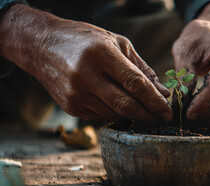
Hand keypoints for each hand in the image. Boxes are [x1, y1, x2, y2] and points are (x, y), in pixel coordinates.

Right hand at [0, 4, 171, 123]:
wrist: (41, 46)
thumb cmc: (85, 40)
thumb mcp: (115, 43)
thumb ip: (140, 68)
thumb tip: (162, 92)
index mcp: (102, 54)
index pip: (135, 84)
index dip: (155, 101)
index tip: (168, 112)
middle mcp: (87, 76)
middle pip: (126, 105)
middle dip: (149, 115)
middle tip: (162, 119)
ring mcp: (76, 94)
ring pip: (115, 114)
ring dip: (133, 117)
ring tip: (145, 113)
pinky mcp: (70, 107)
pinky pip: (101, 117)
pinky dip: (115, 115)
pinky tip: (121, 108)